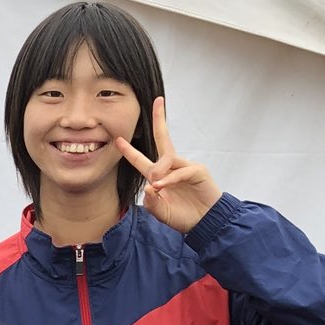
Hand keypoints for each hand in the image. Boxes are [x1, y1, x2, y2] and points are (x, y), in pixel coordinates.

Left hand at [116, 98, 223, 233]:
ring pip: (167, 160)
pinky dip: (170, 179)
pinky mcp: (198, 171)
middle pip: (163, 138)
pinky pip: (180, 171)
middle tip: (157, 101)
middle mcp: (172, 167)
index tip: (118, 139)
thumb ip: (152, 203)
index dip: (130, 151)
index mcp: (160, 176)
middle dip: (160, 119)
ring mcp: (186, 166)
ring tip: (157, 186)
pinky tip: (162, 185)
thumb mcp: (161, 213)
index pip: (142, 160)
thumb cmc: (184, 217)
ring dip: (159, 171)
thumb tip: (149, 186)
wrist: (205, 223)